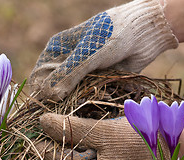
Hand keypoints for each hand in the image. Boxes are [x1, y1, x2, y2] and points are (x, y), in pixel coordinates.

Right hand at [29, 0, 177, 100]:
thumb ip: (69, 74)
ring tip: (93, 97)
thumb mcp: (88, 54)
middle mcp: (66, 63)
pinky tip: (104, 96)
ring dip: (81, 100)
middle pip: (55, 89)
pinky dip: (95, 99)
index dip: (42, 91)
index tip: (51, 103)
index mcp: (56, 51)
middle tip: (75, 103)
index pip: (39, 76)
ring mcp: (82, 73)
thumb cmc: (113, 34)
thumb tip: (49, 96)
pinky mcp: (96, 81)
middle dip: (63, 99)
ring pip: (72, 95)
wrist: (145, 33)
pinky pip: (89, 96)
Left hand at [37, 113, 168, 159]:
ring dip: (68, 137)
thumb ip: (72, 129)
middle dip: (55, 140)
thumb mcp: (103, 133)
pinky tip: (77, 127)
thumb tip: (42, 122)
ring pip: (79, 152)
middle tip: (39, 124)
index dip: (43, 145)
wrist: (176, 142)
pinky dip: (83, 138)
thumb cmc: (140, 139)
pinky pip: (92, 149)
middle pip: (68, 158)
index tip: (30, 130)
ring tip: (54, 122)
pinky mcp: (112, 159)